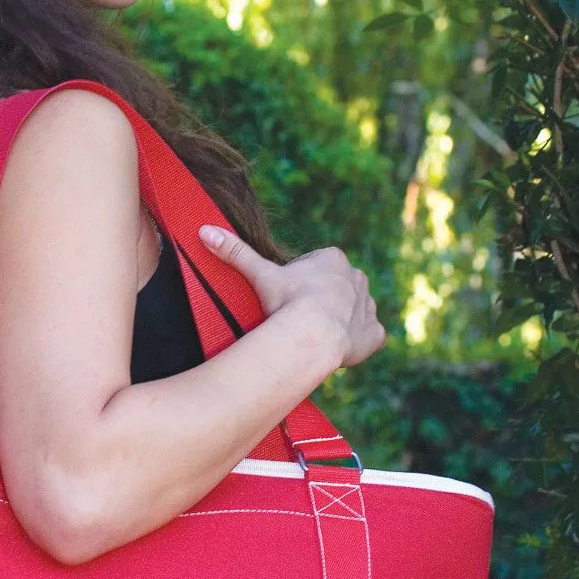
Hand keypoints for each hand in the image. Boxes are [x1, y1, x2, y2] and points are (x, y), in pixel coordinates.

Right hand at [197, 226, 385, 373]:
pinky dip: (358, 342)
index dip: (300, 283)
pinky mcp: (375, 334)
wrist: (315, 336)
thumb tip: (204, 231)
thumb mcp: (260, 275)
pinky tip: (339, 348)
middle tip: (298, 318)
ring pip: (354, 310)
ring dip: (340, 320)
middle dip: (322, 301)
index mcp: (333, 259)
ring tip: (316, 334)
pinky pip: (370, 336)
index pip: (317, 267)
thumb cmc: (288, 302)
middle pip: (337, 288)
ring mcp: (369, 306)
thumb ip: (236, 252)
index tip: (288, 298)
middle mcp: (357, 277)